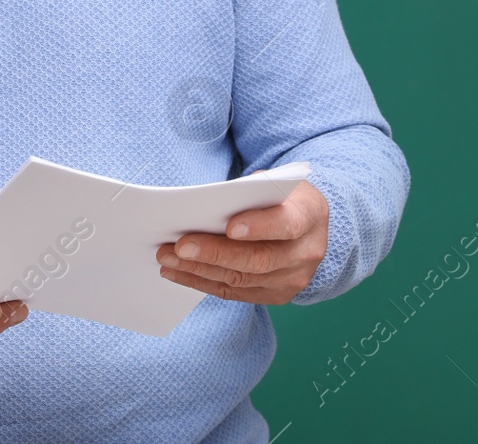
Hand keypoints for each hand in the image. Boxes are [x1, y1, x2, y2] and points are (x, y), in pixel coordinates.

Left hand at [155, 180, 328, 304]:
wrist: (307, 223)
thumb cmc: (281, 196)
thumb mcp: (273, 182)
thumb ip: (249, 192)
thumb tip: (205, 207)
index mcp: (310, 216)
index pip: (287, 225)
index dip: (259, 227)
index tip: (229, 227)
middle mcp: (306, 253)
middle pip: (258, 259)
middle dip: (215, 253)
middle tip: (180, 246)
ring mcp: (293, 279)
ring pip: (241, 279)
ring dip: (199, 270)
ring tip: (168, 258)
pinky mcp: (275, 295)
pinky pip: (235, 292)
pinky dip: (202, 282)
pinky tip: (178, 271)